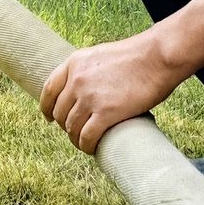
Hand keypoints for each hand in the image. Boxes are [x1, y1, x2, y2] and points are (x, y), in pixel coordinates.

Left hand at [39, 33, 184, 153]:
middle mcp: (77, 80)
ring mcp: (90, 97)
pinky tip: (92, 148)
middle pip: (60, 112)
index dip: (46, 107)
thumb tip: (84, 89)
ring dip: (76, 138)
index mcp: (74, 63)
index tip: (49, 118)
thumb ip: (88, 71)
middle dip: (65, 125)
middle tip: (76, 132)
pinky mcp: (106, 113)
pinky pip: (87, 136)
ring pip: (71, 127)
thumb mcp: (101, 55)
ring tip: (85, 143)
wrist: (157, 57)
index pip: (49, 89)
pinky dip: (87, 146)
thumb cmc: (137, 56)